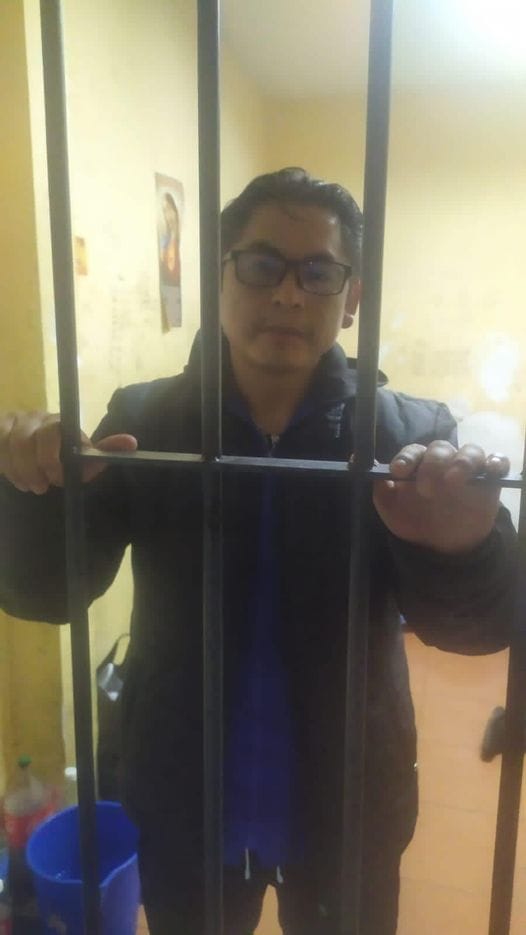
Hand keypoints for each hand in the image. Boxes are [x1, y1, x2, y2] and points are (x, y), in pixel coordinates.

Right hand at [0, 411, 136, 494]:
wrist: (36, 458)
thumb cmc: (64, 458)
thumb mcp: (83, 459)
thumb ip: (104, 452)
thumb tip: (131, 442)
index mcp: (60, 421)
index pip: (54, 432)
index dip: (52, 459)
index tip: (58, 480)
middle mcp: (36, 417)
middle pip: (26, 441)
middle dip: (35, 469)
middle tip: (42, 487)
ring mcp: (15, 421)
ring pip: (10, 447)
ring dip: (20, 472)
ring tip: (32, 485)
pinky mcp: (0, 429)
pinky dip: (7, 468)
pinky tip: (17, 478)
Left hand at [372, 441, 509, 554]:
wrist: (439, 547)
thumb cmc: (413, 519)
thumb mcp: (389, 505)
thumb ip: (376, 484)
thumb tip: (354, 460)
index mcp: (419, 463)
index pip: (413, 451)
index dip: (406, 458)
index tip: (399, 472)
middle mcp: (443, 461)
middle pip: (440, 449)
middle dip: (432, 464)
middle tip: (426, 488)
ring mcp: (468, 469)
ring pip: (470, 451)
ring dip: (463, 461)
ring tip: (454, 481)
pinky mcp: (490, 481)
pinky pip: (498, 463)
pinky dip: (496, 462)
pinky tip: (491, 470)